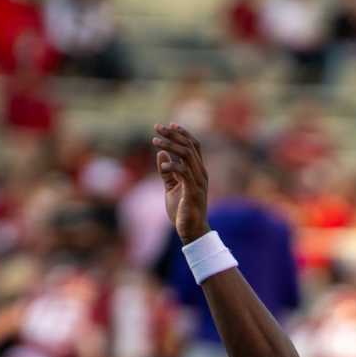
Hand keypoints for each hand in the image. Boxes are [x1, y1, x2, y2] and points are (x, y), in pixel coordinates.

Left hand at [152, 124, 210, 243]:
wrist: (191, 231)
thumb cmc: (183, 211)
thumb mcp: (172, 187)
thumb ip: (167, 171)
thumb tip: (161, 154)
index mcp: (198, 171)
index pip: (193, 145)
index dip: (182, 133)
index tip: (169, 125)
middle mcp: (201, 173)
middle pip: (189, 145)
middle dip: (172, 134)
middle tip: (157, 127)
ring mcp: (198, 182)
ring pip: (186, 155)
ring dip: (170, 145)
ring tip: (155, 141)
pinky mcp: (193, 191)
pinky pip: (184, 172)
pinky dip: (172, 165)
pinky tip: (162, 164)